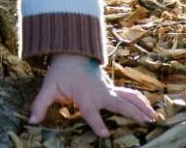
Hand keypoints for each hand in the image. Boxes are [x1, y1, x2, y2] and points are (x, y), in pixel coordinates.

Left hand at [29, 54, 158, 136]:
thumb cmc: (60, 73)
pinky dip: (140, 100)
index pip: (90, 111)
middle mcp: (99, 92)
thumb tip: (32, 121)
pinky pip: (128, 93)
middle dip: (130, 112)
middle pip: (116, 103)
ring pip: (127, 96)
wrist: (70, 52)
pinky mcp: (112, 88)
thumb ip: (40, 104)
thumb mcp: (48, 87)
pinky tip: (150, 108)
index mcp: (84, 95)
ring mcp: (108, 89)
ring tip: (153, 117)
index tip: (104, 133)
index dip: (96, 122)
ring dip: (140, 106)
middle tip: (143, 122)